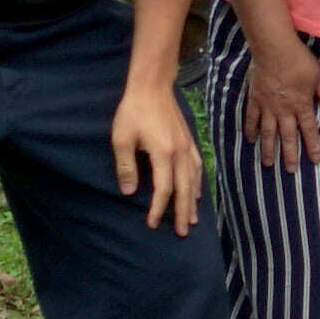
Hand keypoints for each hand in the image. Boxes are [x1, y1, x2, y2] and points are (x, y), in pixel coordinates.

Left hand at [111, 74, 203, 233]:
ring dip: (193, 201)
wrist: (152, 86)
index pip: (163, 189)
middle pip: (184, 190)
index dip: (158, 208)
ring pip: (194, 180)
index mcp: (164, 153)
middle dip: (183, 212)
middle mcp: (180, 152)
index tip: (152, 223)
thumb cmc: (134, 111)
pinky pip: (197, 167)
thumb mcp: (122, 138)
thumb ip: (126, 166)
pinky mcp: (188, 140)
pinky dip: (197, 183)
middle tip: (182, 232)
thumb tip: (128, 192)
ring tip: (193, 219)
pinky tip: (196, 191)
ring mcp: (187, 146)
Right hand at [240, 35, 319, 172]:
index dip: (313, 146)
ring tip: (268, 164)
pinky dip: (250, 130)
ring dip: (268, 149)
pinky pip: (251, 119)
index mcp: (302, 105)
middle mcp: (284, 110)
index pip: (309, 130)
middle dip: (290, 155)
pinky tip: (250, 141)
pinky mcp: (254, 99)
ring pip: (267, 133)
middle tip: (290, 171)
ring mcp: (267, 106)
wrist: (274, 49)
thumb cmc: (300, 61)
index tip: (315, 160)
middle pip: (287, 137)